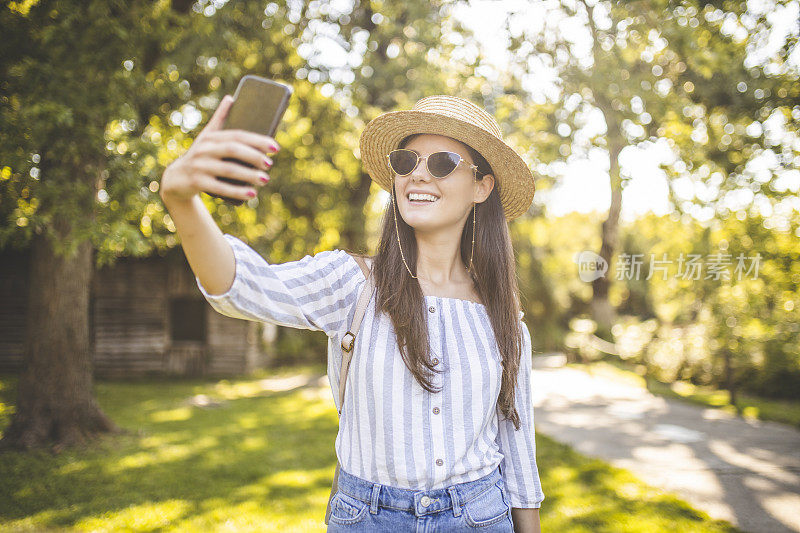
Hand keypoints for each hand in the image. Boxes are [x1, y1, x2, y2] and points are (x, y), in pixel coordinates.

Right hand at [159, 94, 279, 203]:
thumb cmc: (200, 156)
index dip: (257, 141)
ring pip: (228, 169)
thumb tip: (232, 98)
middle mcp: (204, 149)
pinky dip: (237, 191)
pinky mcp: (197, 182)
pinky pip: (220, 187)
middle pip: (233, 150)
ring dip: (249, 175)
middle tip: (269, 164)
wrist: (176, 178)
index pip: (237, 135)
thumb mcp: (207, 137)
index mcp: (211, 137)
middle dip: (254, 156)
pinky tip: (252, 194)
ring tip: (265, 179)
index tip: (275, 148)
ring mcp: (200, 165)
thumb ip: (220, 119)